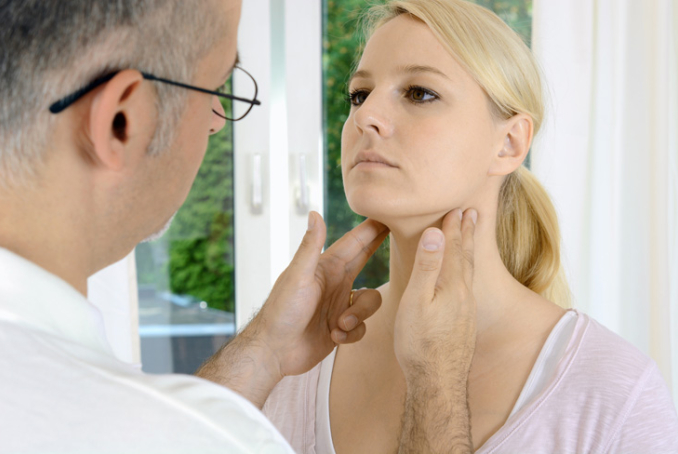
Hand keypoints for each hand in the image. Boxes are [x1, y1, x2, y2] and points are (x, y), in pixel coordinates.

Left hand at [249, 211, 388, 377]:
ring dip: (360, 314)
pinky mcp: (341, 328)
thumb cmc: (281, 311)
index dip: (373, 227)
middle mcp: (336, 282)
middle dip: (380, 249)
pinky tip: (334, 337)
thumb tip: (314, 213)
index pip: (355, 242)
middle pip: (366, 261)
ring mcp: (339, 305)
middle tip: (403, 237)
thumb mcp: (298, 276)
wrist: (274, 351)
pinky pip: (362, 327)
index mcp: (327, 267)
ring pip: (370, 301)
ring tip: (340, 324)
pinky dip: (351, 334)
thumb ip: (310, 246)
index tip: (391, 212)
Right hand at [394, 208, 477, 452]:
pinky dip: (467, 271)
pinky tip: (463, 279)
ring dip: (469, 251)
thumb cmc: (420, 342)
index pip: (454, 248)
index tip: (456, 207)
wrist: (437, 382)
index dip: (453, 227)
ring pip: (469, 272)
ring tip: (470, 238)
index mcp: (452, 286)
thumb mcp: (417, 301)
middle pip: (467, 257)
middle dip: (467, 233)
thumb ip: (427, 267)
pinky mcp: (464, 324)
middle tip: (472, 212)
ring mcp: (466, 311)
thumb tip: (436, 233)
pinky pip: (468, 286)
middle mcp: (464, 295)